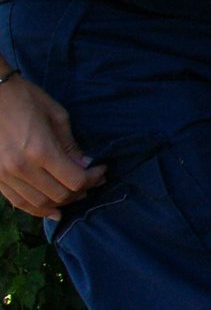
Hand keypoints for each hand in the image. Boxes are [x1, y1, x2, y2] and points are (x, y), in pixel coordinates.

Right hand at [0, 76, 106, 219]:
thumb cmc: (25, 99)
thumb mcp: (56, 116)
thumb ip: (70, 146)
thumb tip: (84, 166)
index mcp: (40, 151)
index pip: (74, 180)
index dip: (93, 179)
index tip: (101, 170)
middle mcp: (21, 168)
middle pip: (59, 195)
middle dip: (81, 191)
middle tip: (92, 181)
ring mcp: (5, 176)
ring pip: (39, 203)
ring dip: (61, 202)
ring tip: (75, 194)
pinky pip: (19, 202)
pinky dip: (37, 209)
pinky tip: (52, 210)